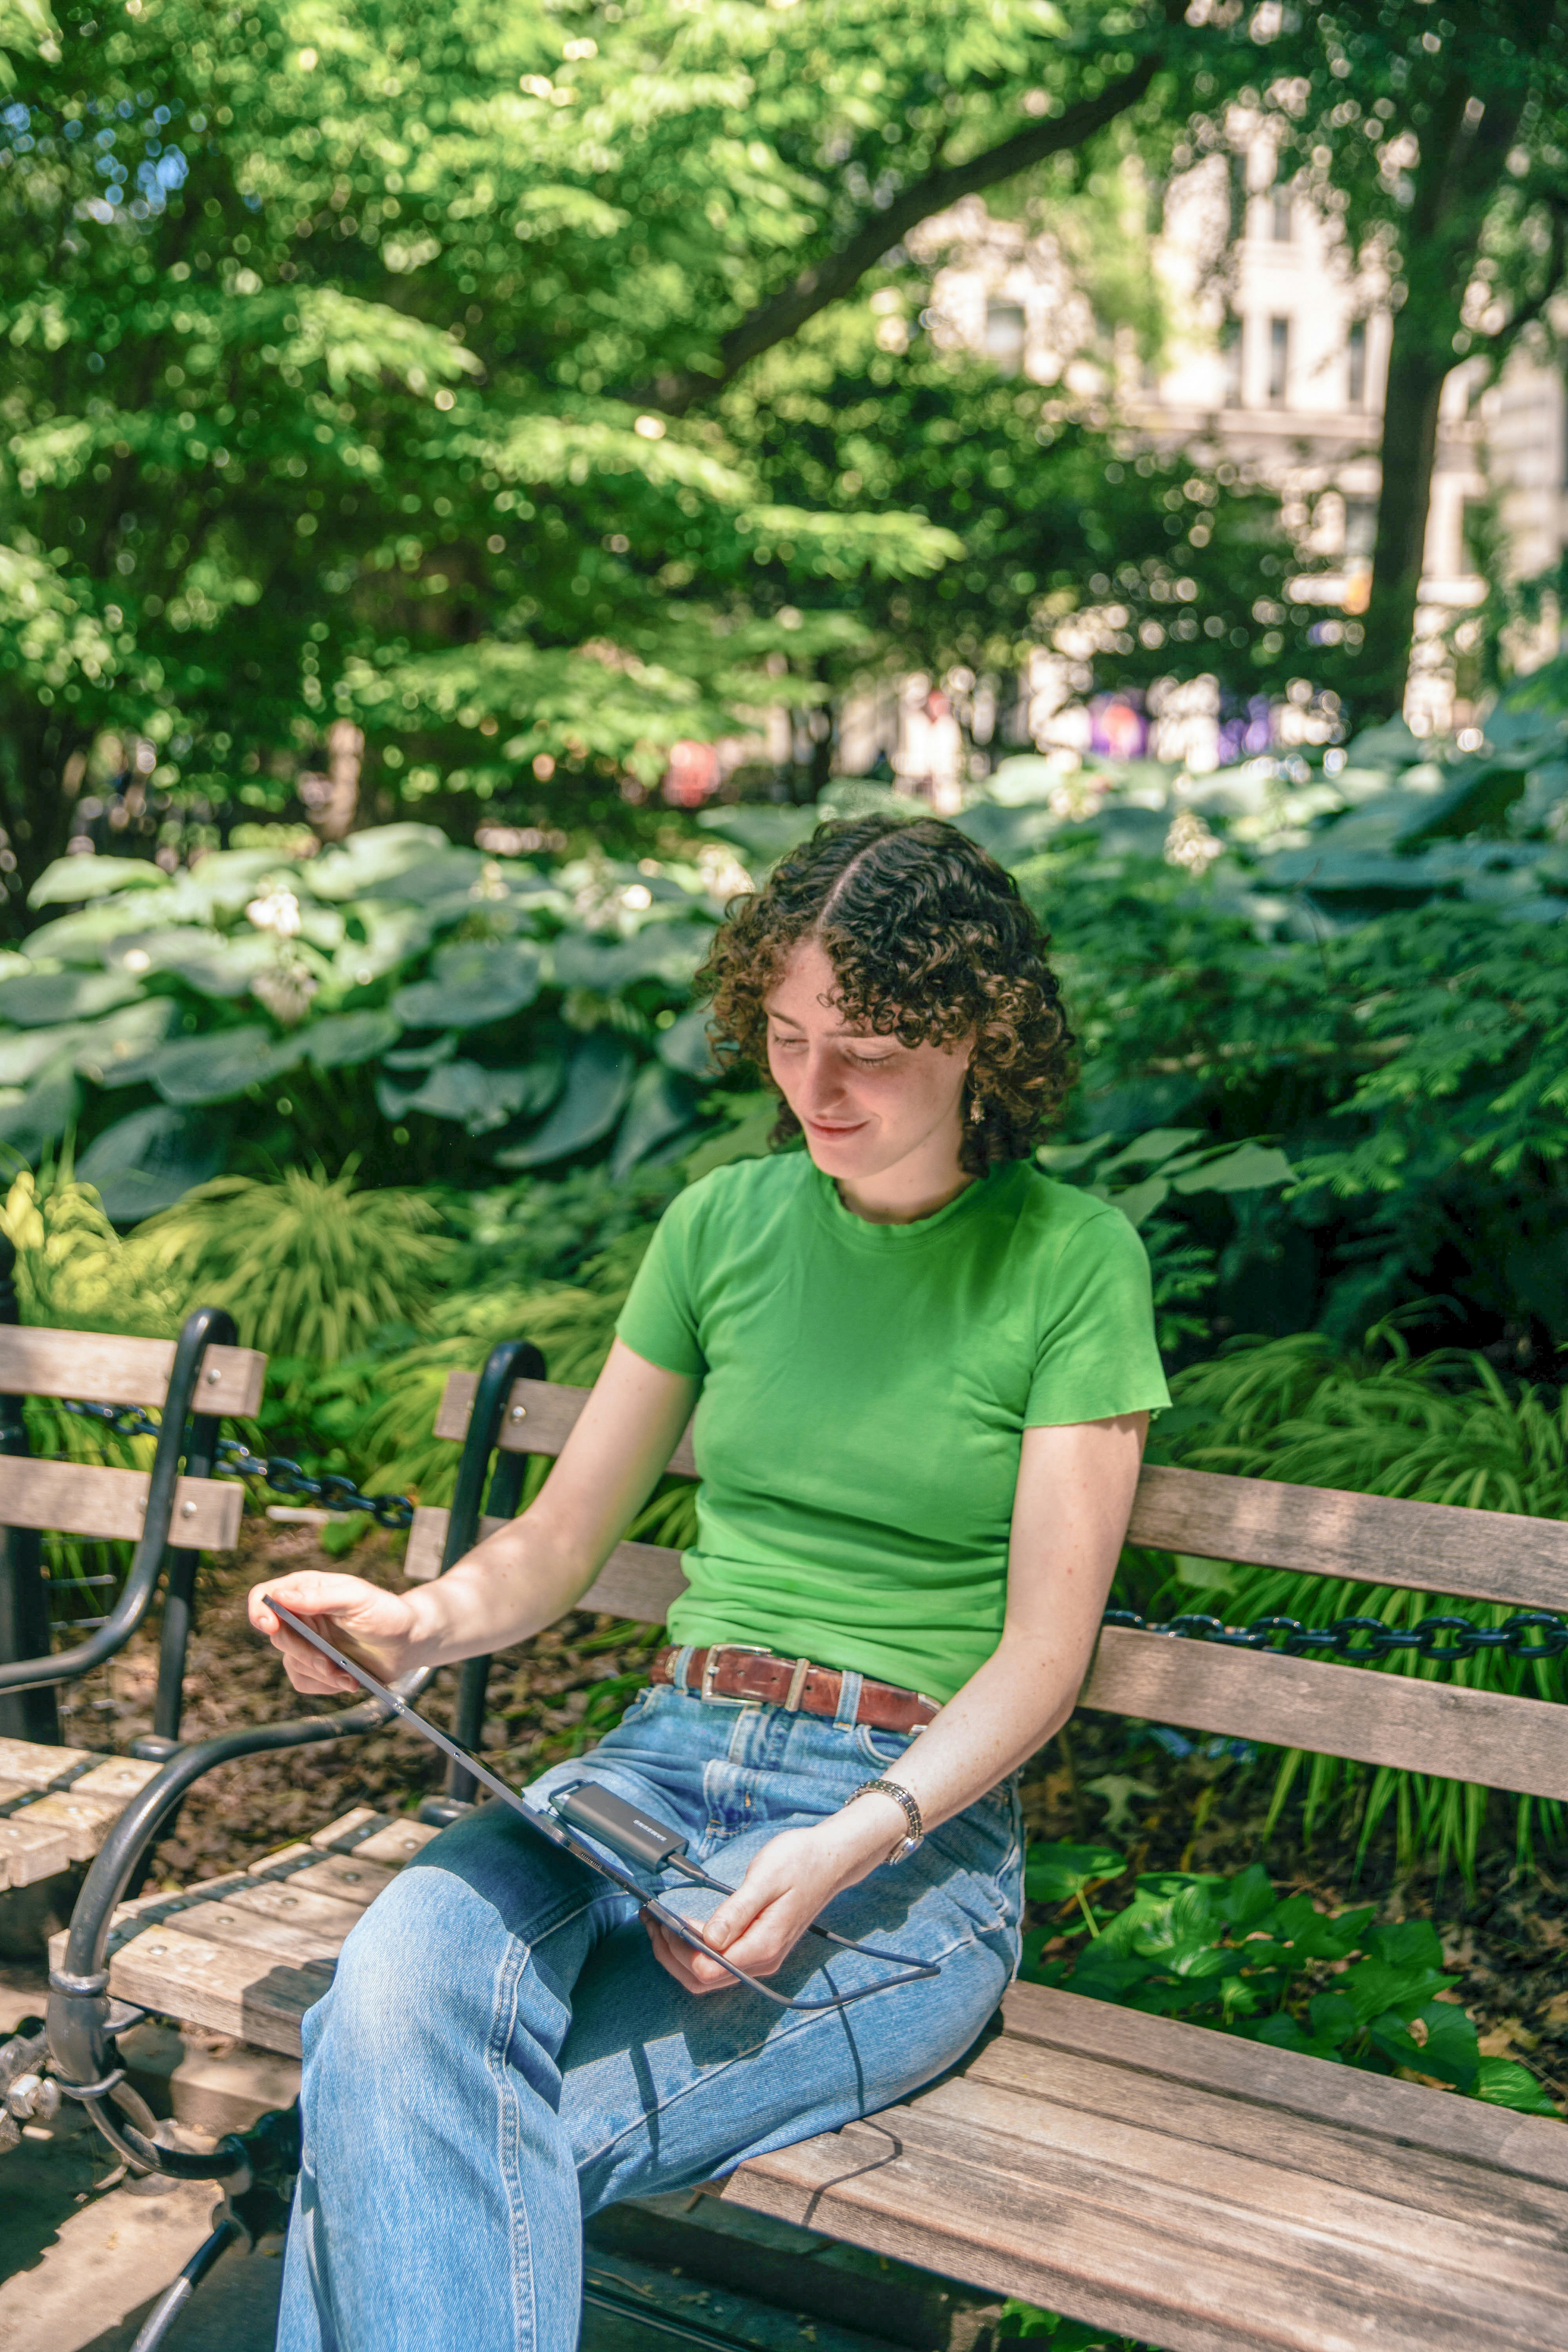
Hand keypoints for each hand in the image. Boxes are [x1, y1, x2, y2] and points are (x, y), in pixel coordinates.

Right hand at [248, 1571, 420, 1696]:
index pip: (264, 1595)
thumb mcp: (356, 1599)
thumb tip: (279, 1596)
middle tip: (329, 1662)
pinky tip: (348, 1681)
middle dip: (304, 1653)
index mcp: (307, 1589)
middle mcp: (302, 1614)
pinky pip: (303, 1681)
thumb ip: (319, 1597)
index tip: (270, 1625)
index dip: (259, 1610)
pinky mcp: (316, 1665)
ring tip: (348, 1675)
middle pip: (277, 1635)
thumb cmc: (387, 1613)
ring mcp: (308, 1641)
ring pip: (291, 1662)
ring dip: (320, 1673)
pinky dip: (324, 1684)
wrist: (409, 1643)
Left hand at [642, 1801, 899, 1995]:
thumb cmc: (800, 1862)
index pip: (705, 1968)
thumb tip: (707, 1939)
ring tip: (658, 1923)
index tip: (661, 1917)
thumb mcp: (765, 1879)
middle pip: (701, 1979)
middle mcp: (761, 1961)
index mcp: (761, 1947)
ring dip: (678, 1954)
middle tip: (651, 1920)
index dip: (677, 1948)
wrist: (830, 1860)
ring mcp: (760, 1958)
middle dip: (669, 1953)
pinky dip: (694, 1950)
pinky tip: (683, 1928)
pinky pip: (718, 1964)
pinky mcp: (757, 1949)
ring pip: (707, 1976)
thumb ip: (736, 1912)